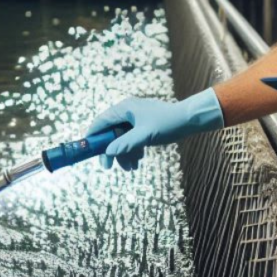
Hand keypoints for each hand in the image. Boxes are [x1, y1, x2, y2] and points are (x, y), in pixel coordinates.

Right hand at [86, 88, 223, 169]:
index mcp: (125, 108)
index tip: (87, 151)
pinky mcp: (143, 125)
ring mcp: (136, 119)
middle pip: (110, 132)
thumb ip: (126, 144)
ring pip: (122, 138)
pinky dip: (132, 150)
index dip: (92, 136)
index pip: (101, 121)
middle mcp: (128, 112)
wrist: (189, 120)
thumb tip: (108, 152)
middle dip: (110, 150)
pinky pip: (132, 139)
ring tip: (130, 168)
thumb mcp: (145, 135)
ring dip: (123, 153)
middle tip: (108, 167)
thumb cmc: (167, 123)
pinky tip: (137, 161)